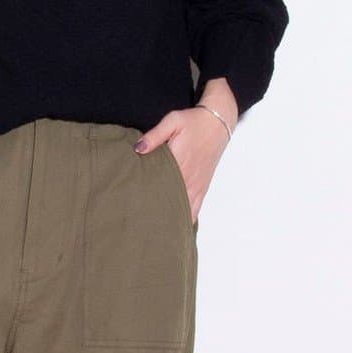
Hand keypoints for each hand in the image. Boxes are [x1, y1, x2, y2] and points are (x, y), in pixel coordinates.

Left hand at [133, 80, 235, 225]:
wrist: (218, 122)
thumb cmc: (194, 121)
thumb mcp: (173, 121)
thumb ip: (155, 136)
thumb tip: (138, 149)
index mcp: (179, 161)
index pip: (159, 184)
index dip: (146, 197)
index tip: (133, 208)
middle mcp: (188, 177)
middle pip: (170, 200)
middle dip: (155, 212)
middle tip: (138, 225)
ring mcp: (197, 184)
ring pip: (183, 208)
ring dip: (170, 218)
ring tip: (155, 232)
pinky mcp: (203, 187)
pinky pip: (196, 208)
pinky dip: (187, 219)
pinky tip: (178, 230)